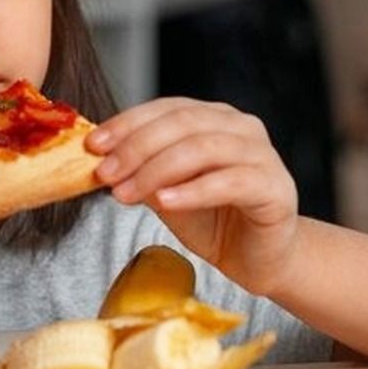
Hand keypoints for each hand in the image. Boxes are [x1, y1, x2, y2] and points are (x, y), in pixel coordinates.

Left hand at [88, 99, 299, 294]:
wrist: (258, 260)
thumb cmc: (215, 221)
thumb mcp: (167, 190)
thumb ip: (142, 170)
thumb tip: (99, 159)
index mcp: (215, 118)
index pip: (167, 109)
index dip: (127, 124)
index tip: (93, 145)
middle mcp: (241, 127)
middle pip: (182, 125)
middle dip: (136, 148)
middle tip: (105, 173)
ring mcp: (262, 155)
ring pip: (203, 149)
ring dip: (156, 170)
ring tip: (125, 192)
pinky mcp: (274, 188)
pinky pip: (229, 182)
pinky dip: (192, 191)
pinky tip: (164, 202)